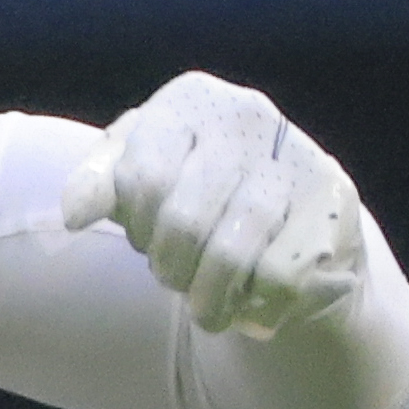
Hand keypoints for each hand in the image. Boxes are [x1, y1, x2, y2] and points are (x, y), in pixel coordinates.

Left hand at [60, 74, 373, 338]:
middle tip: (176, 276)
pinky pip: (277, 280)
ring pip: (230, 255)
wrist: (292, 228)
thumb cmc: (198, 201)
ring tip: (207, 305)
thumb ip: (102, 186)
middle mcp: (251, 115)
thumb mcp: (142, 183)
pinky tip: (255, 300)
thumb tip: (73, 213)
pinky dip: (256, 308)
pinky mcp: (335, 206)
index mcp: (193, 100)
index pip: (140, 179)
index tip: (147, 234)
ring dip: (207, 299)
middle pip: (183, 222)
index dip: (136, 226)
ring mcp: (300, 158)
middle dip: (169, 267)